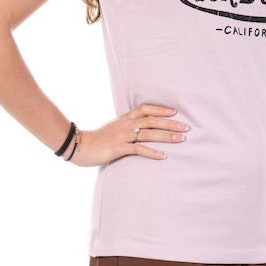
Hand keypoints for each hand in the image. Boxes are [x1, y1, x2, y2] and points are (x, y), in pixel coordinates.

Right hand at [67, 103, 188, 166]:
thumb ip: (126, 127)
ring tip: (181, 139)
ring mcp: (122, 136)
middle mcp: (125, 125)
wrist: (78, 146)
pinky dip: (152, 152)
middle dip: (170, 124)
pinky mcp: (118, 148)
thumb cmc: (97, 139)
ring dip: (166, 136)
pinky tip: (163, 156)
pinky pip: (139, 149)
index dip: (160, 109)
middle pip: (152, 121)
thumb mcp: (113, 128)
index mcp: (124, 119)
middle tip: (186, 127)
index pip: (145, 109)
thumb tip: (139, 129)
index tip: (174, 112)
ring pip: (149, 134)